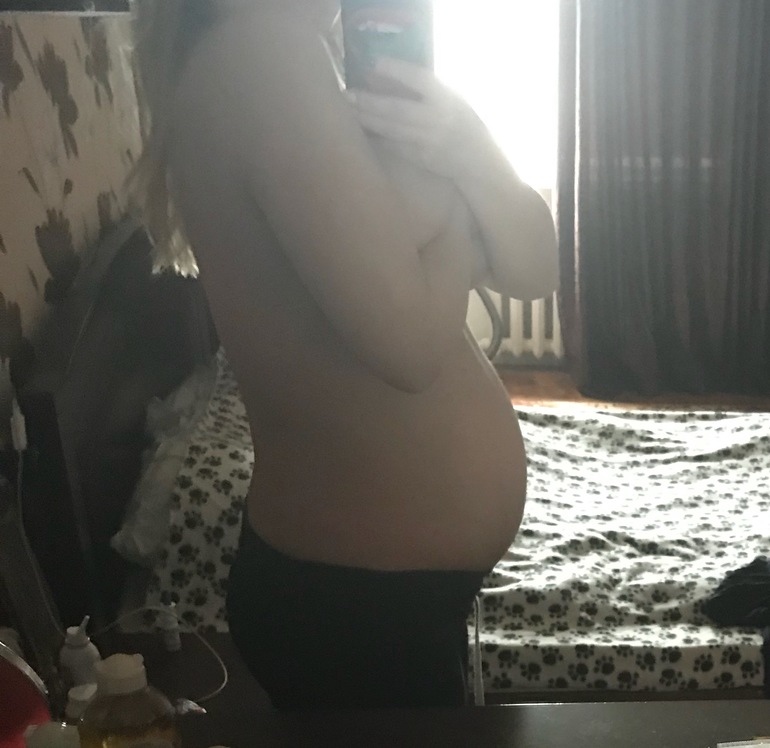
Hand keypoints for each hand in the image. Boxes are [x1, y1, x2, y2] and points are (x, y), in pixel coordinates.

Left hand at [351, 57, 498, 181]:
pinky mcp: (420, 158)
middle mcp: (436, 120)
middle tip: (348, 94)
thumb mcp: (453, 99)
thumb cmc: (462, 122)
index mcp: (446, 99)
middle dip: (370, 102)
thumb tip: (394, 74)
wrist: (475, 159)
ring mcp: (427, 142)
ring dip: (368, 120)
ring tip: (350, 111)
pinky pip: (394, 146)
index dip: (397, 70)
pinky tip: (363, 130)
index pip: (419, 80)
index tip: (375, 62)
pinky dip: (378, 137)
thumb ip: (429, 89)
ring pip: (392, 129)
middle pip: (398, 109)